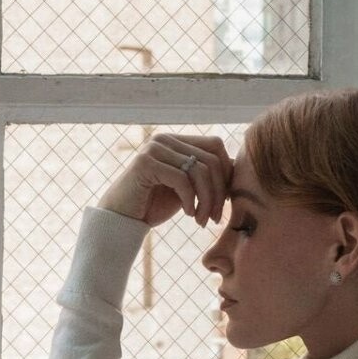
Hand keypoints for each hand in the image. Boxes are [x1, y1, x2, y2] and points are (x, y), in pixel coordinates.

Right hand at [97, 132, 234, 228]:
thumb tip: (237, 169)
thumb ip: (205, 175)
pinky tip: (187, 213)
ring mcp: (154, 148)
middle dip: (219, 192)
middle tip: (214, 218)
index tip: (224, 202)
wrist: (120, 219)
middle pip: (212, 159)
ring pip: (200, 170)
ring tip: (201, 220)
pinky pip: (182, 179)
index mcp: (176, 141)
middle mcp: (165, 138)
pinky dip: (190, 200)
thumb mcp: (186, 188)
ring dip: (206, 200)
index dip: (226, 174)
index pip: (215, 146)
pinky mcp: (145, 162)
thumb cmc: (153, 205)